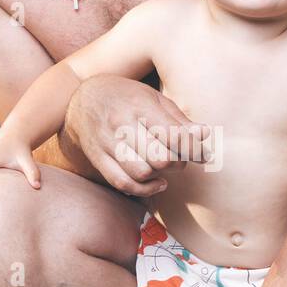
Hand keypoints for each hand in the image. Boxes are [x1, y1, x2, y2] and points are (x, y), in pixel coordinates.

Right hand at [62, 74, 211, 196]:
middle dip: (177, 162)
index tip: (203, 154)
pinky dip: (144, 189)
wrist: (82, 98)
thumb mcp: (154, 98)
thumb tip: (203, 135)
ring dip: (160, 174)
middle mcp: (121, 124)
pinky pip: (122, 183)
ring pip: (142, 173)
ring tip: (165, 165)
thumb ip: (179, 119)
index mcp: (140, 106)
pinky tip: (156, 182)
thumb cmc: (126, 97)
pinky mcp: (98, 158)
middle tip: (180, 156)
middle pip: (160, 157)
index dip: (194, 149)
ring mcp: (107, 143)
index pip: (174, 135)